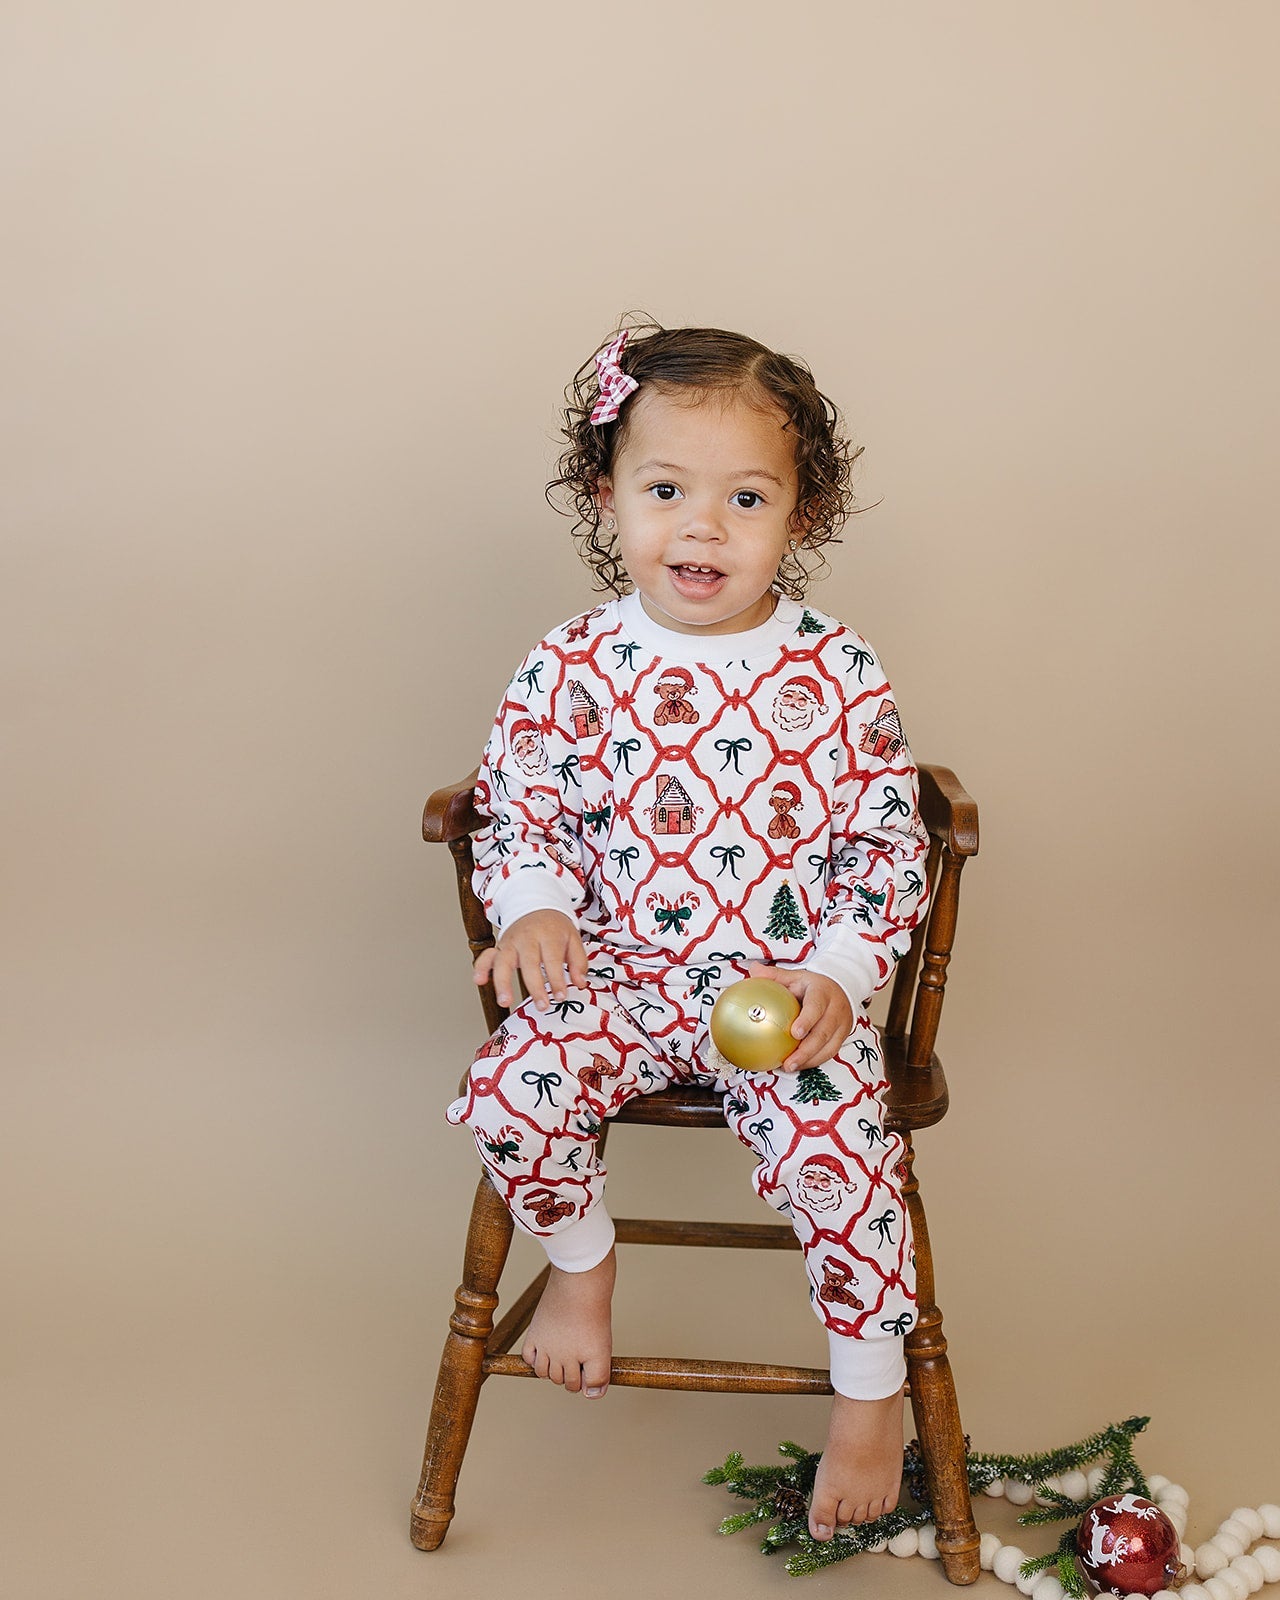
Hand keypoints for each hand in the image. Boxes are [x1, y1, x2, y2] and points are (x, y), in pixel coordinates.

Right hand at [473, 909, 588, 1011]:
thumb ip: (578, 961)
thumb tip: (580, 983)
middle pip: (528, 962)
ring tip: (505, 1001)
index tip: (561, 996)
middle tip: (542, 1005)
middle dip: (535, 986)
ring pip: (503, 961)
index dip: (557, 979)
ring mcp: (510, 942)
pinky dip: (480, 968)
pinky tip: (479, 981)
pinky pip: (486, 956)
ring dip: (502, 982)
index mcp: (548, 935)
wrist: (536, 904)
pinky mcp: (499, 947)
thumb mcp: (573, 938)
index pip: (552, 959)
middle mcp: (527, 938)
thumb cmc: (554, 927)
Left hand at [745, 961, 853, 1071]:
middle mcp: (836, 1009)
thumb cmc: (812, 985)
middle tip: (788, 1062)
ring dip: (809, 1060)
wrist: (842, 988)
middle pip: (823, 1033)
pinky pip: (829, 1053)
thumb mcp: (795, 977)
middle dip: (807, 1050)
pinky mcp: (842, 1037)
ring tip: (790, 1067)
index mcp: (823, 992)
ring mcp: (841, 1025)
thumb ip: (774, 975)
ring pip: (829, 1047)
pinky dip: (813, 1061)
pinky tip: (796, 1066)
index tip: (794, 1033)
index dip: (807, 1020)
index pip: (816, 1007)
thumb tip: (752, 970)